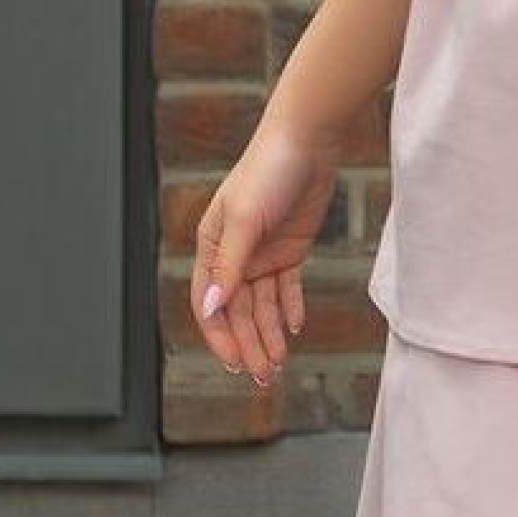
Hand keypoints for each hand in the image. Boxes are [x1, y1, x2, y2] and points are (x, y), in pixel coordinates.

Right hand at [190, 119, 341, 385]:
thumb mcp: (245, 220)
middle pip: (238, 311)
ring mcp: (262, 253)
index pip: (209, 302)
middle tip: (263, 376)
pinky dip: (289, 308)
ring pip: (262, 305)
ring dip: (269, 334)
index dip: (220, 334)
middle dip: (249, 344)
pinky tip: (293, 328)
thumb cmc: (268, 170)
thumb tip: (213, 307)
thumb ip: (230, 266)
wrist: (308, 140)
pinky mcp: (290, 248)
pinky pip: (286, 288)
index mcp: (211, 246)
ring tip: (279, 364)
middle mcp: (234, 254)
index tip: (235, 361)